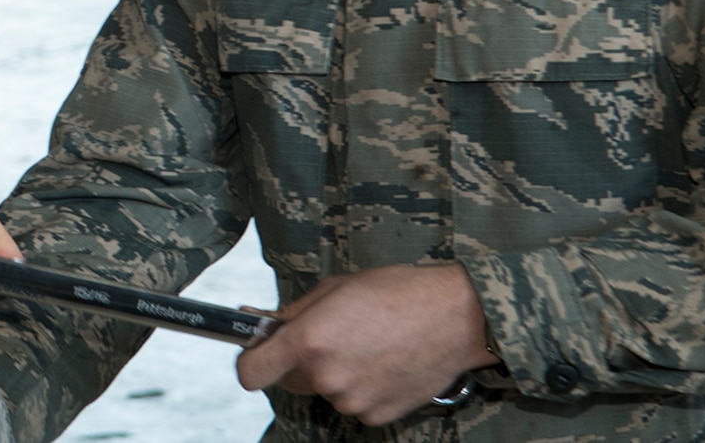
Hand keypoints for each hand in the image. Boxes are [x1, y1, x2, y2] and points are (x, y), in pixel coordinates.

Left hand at [234, 263, 497, 425]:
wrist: (454, 316)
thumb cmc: (395, 292)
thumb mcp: (334, 288)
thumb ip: (294, 313)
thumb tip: (263, 325)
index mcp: (309, 342)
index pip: (251, 373)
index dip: (250, 363)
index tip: (258, 354)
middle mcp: (326, 377)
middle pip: (291, 381)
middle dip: (300, 362)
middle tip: (330, 336)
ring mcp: (352, 401)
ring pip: (326, 391)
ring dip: (336, 374)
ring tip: (367, 344)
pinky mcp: (377, 415)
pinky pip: (355, 404)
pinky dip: (363, 387)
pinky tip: (384, 362)